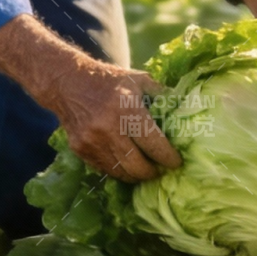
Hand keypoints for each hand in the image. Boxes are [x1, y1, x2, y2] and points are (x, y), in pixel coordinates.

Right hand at [0, 16, 182, 181]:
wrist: (68, 82)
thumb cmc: (110, 81)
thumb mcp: (139, 80)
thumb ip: (163, 95)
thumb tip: (188, 109)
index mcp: (127, 108)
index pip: (154, 143)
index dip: (169, 158)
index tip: (176, 162)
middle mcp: (108, 127)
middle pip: (138, 165)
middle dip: (153, 172)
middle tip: (161, 169)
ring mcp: (92, 141)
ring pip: (121, 172)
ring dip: (137, 175)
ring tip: (146, 169)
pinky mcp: (81, 150)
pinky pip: (106, 170)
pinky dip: (119, 170)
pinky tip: (127, 164)